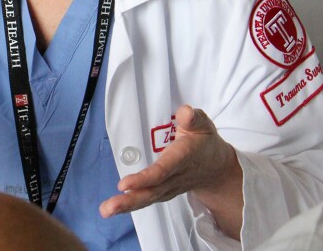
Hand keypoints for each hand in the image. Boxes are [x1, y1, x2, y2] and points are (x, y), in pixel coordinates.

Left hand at [99, 105, 243, 238]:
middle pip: (152, 191)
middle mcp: (175, 177)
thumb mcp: (203, 126)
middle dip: (129, 201)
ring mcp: (170, 188)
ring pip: (148, 198)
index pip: (162, 171)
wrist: (216, 168)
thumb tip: (185, 112)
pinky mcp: (164, 192)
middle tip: (107, 208)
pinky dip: (130, 206)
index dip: (144, 179)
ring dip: (126, 206)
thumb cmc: (205, 142)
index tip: (124, 184)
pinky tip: (114, 208)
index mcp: (182, 158)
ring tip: (106, 210)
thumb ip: (193, 119)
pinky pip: (147, 200)